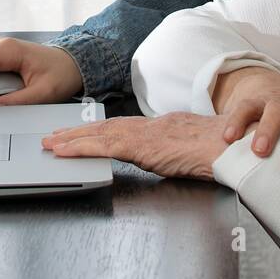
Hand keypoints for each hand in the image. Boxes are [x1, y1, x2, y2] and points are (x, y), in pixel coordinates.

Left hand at [41, 113, 228, 179]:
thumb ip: (175, 148)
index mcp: (159, 126)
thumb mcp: (192, 145)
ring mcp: (141, 134)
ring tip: (52, 143)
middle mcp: (147, 126)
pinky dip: (80, 148)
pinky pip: (102, 147)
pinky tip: (65, 151)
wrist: (227, 147)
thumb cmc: (218, 149)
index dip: (100, 129)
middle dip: (78, 132)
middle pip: (105, 127)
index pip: (122, 126)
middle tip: (54, 135)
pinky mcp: (137, 146)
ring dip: (72, 139)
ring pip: (98, 134)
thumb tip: (168, 153)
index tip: (84, 131)